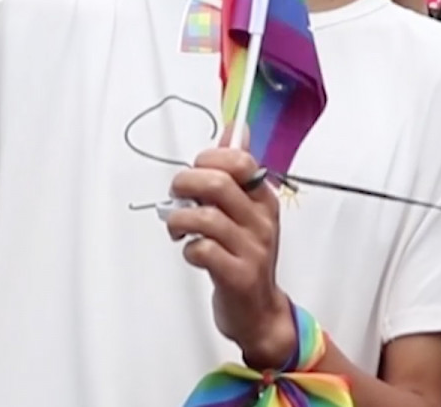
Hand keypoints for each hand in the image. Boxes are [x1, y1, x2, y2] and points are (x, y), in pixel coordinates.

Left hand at [165, 147, 295, 370]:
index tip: (195, 170)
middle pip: (218, 184)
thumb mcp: (247, 211)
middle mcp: (261, 221)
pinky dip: (189, 248)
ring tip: (176, 228)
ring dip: (179, 219)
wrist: (258, 312)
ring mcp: (252, 249)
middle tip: (177, 196)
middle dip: (185, 184)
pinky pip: (204, 250)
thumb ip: (236, 170)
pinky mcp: (238, 276)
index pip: (239, 161)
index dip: (208, 159)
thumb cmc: (245, 256)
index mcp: (264, 199)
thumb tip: (235, 128)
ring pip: (206, 217)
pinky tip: (191, 251)